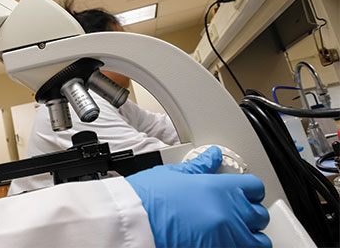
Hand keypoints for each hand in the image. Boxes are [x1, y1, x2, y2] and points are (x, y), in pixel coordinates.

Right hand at [125, 146, 270, 246]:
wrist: (134, 224)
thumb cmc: (149, 198)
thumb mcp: (174, 174)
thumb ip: (199, 167)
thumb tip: (213, 156)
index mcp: (220, 189)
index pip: (254, 187)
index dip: (249, 189)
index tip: (243, 192)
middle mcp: (229, 214)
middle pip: (259, 214)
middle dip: (249, 213)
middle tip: (235, 211)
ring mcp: (227, 238)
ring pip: (259, 241)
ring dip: (249, 235)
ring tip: (234, 232)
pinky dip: (236, 246)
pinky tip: (221, 240)